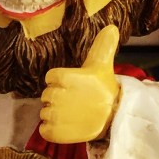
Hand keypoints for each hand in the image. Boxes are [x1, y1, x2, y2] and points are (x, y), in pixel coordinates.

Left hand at [39, 25, 120, 143]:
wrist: (114, 117)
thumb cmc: (105, 89)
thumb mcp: (103, 65)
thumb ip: (102, 46)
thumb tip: (110, 27)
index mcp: (66, 77)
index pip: (50, 78)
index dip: (61, 82)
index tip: (74, 86)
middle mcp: (57, 95)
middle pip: (46, 95)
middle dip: (58, 97)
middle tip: (75, 101)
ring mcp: (55, 115)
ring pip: (45, 113)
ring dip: (55, 114)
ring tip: (73, 115)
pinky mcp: (55, 132)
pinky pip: (44, 130)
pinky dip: (51, 129)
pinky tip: (66, 126)